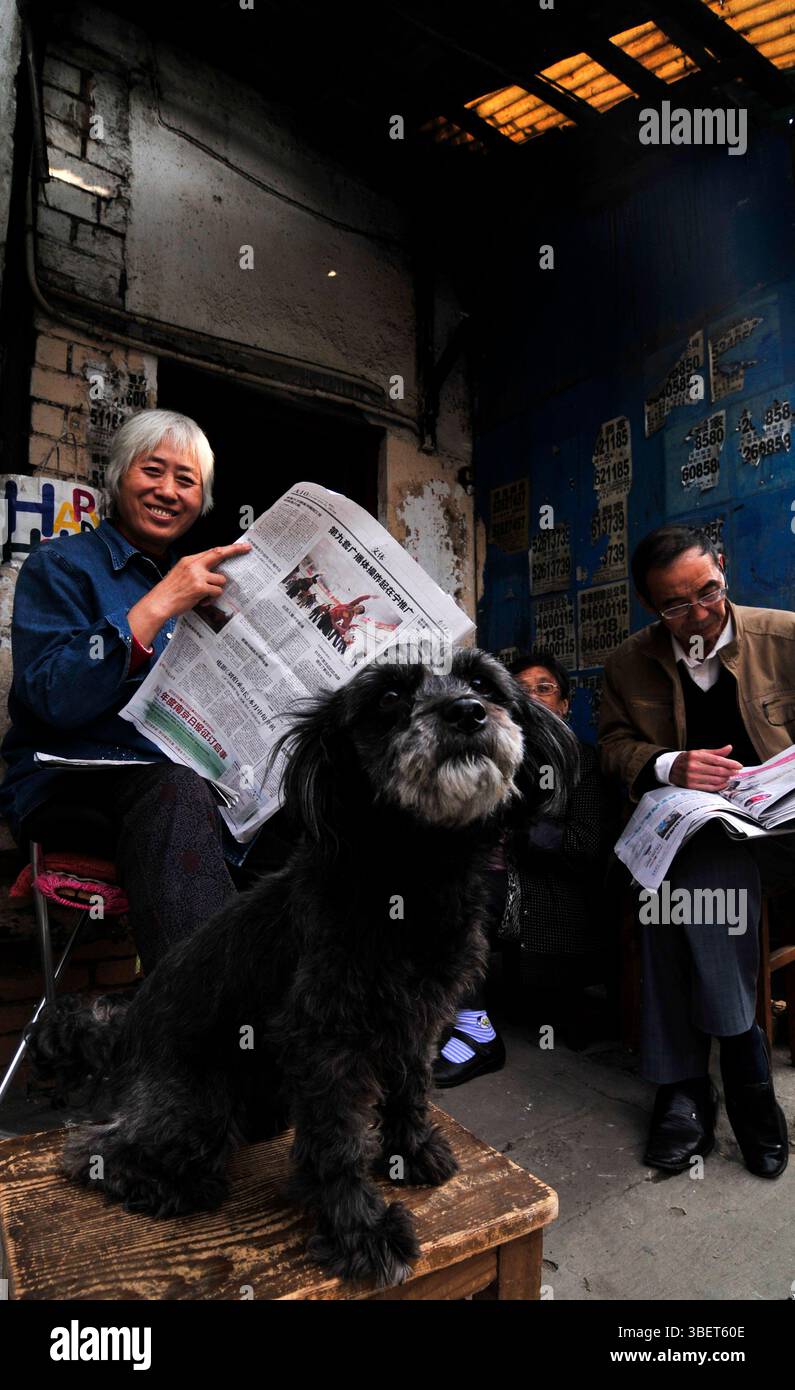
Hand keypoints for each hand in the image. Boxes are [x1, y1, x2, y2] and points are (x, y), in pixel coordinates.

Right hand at [128, 543, 250, 647]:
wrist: (159, 603)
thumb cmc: (169, 591)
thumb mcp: (180, 573)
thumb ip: (196, 569)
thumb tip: (214, 571)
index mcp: (189, 560)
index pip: (212, 551)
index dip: (227, 548)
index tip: (240, 546)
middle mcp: (194, 565)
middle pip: (219, 554)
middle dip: (235, 550)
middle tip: (246, 549)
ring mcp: (197, 576)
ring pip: (221, 579)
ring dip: (217, 588)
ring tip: (205, 595)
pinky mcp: (200, 587)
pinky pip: (217, 591)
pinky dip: (212, 598)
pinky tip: (202, 601)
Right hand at [669, 745, 742, 790]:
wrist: (671, 768)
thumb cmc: (688, 759)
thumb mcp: (700, 752)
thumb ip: (716, 752)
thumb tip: (729, 748)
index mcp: (696, 756)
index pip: (717, 760)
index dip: (730, 763)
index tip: (739, 765)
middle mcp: (693, 766)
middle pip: (717, 771)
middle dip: (730, 772)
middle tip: (736, 771)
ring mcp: (692, 777)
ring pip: (715, 780)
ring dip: (725, 779)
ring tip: (730, 776)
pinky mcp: (691, 786)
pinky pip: (710, 788)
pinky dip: (719, 786)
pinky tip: (724, 783)